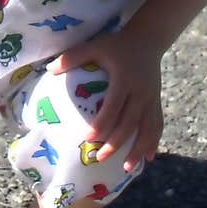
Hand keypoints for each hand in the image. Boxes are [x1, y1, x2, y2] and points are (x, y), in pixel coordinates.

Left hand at [47, 30, 163, 173]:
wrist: (148, 39)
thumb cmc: (116, 45)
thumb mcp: (95, 46)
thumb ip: (73, 57)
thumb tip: (49, 69)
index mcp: (124, 79)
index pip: (113, 105)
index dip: (102, 123)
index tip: (89, 139)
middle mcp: (140, 91)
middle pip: (129, 122)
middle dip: (116, 143)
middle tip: (100, 158)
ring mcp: (151, 98)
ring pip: (147, 128)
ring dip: (138, 149)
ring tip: (128, 168)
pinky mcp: (157, 101)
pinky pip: (157, 124)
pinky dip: (153, 141)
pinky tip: (148, 157)